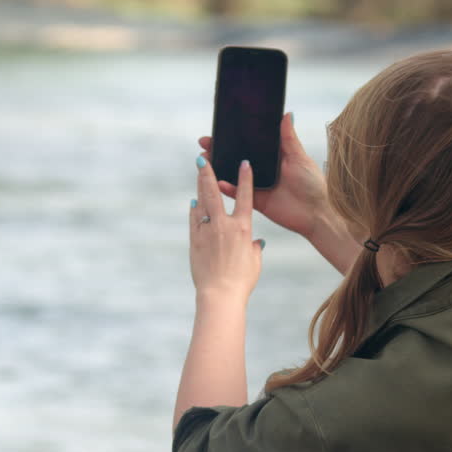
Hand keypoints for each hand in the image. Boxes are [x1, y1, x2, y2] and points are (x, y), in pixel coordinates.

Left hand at [189, 155, 263, 300]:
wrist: (220, 294)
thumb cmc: (241, 281)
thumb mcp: (254, 263)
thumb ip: (255, 249)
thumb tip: (257, 242)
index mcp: (243, 228)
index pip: (246, 197)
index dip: (245, 178)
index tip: (243, 163)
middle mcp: (224, 225)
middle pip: (214, 192)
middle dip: (208, 172)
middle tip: (202, 157)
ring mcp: (207, 231)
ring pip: (202, 203)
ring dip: (200, 186)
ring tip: (198, 172)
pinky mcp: (195, 241)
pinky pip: (194, 220)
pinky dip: (194, 211)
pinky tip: (194, 203)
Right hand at [198, 112, 330, 240]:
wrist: (317, 213)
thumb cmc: (314, 184)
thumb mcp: (299, 157)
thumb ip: (289, 138)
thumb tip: (287, 114)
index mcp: (275, 156)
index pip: (251, 143)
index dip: (236, 136)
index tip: (220, 129)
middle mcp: (265, 169)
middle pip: (239, 157)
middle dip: (221, 150)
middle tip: (206, 143)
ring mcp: (259, 185)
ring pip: (235, 174)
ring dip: (219, 168)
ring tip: (205, 160)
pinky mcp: (257, 201)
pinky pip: (238, 193)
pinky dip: (228, 187)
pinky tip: (218, 181)